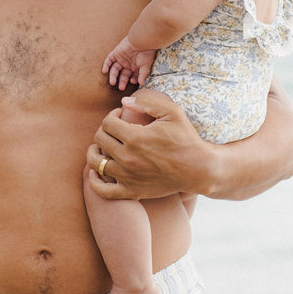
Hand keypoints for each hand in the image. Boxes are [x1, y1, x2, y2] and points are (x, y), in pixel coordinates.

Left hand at [86, 89, 212, 199]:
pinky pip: (102, 190)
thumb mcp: (172, 112)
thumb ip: (147, 103)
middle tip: (115, 129)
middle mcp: (127, 158)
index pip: (107, 123)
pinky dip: (94, 181)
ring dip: (94, 151)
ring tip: (102, 147)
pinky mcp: (131, 191)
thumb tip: (123, 102)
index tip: (121, 116)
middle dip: (104, 130)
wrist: (198, 169)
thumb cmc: (186, 139)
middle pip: (99, 140)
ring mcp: (128, 177)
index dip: (112, 115)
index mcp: (135, 137)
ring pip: (95, 163)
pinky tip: (99, 171)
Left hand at [102, 38, 156, 90]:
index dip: (132, 80)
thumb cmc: (146, 53)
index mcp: (135, 68)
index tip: (133, 82)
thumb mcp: (146, 66)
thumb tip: (142, 84)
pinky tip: (104, 71)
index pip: (132, 77)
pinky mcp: (116, 53)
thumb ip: (143, 75)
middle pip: (122, 75)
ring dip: (113, 76)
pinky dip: (106, 65)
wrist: (141, 41)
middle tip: (121, 88)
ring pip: (115, 69)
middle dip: (122, 82)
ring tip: (112, 83)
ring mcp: (121, 59)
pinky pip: (109, 60)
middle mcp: (128, 64)